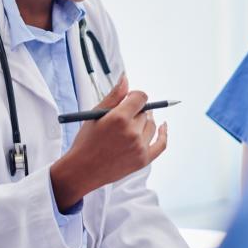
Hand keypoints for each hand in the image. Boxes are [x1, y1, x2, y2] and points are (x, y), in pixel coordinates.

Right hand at [50, 75, 167, 210]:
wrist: (83, 169)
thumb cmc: (86, 141)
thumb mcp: (96, 114)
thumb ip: (114, 96)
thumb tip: (126, 78)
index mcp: (119, 118)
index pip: (140, 97)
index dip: (134, 96)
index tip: (128, 99)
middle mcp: (132, 132)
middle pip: (145, 112)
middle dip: (135, 111)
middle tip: (122, 118)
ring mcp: (139, 147)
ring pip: (151, 125)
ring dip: (144, 122)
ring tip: (131, 125)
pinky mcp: (143, 160)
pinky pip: (161, 144)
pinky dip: (164, 134)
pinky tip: (164, 126)